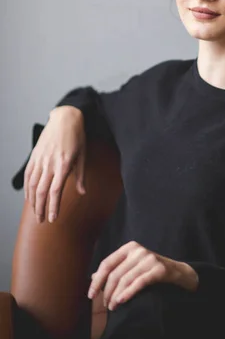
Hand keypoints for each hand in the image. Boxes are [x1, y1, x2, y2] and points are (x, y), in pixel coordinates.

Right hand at [24, 105, 85, 222]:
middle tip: (42, 220)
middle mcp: (50, 163)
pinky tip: (29, 196)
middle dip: (40, 208)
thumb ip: (80, 176)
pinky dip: (27, 187)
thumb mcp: (83, 155)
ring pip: (32, 184)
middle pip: (41, 191)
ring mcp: (41, 159)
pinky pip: (28, 174)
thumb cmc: (77, 136)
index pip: (55, 191)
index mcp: (64, 164)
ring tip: (35, 212)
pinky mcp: (35, 155)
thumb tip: (82, 192)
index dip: (53, 206)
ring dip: (32, 201)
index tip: (53, 218)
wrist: (65, 118)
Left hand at [88, 241, 198, 310]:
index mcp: (129, 247)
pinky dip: (128, 293)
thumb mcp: (131, 265)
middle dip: (107, 291)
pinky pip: (139, 282)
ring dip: (116, 296)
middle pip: (115, 273)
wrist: (176, 271)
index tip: (91, 294)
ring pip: (125, 279)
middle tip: (105, 304)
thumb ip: (115, 269)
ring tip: (113, 306)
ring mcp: (149, 258)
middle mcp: (138, 250)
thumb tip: (92, 277)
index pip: (107, 263)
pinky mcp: (158, 269)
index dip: (97, 280)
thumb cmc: (150, 269)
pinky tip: (121, 301)